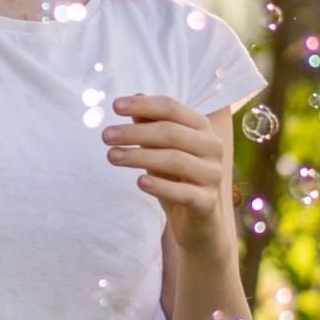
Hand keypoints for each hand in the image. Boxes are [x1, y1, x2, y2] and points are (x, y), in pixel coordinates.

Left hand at [102, 96, 233, 254]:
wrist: (199, 224)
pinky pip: (185, 192)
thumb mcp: (160, 150)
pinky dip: (161, 187)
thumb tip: (134, 96)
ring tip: (111, 157)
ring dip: (140, 156)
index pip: (172, 108)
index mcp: (201, 128)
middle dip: (135, 132)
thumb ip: (150, 125)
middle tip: (105, 136)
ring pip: (175, 160)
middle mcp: (212, 147)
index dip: (143, 105)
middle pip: (171, 132)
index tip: (114, 106)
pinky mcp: (208, 203)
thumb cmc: (176, 179)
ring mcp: (213, 175)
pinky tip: (139, 182)